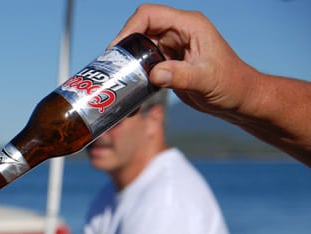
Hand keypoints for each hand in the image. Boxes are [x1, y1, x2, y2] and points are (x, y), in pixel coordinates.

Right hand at [110, 4, 258, 119]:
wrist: (241, 99)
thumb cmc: (232, 85)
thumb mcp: (206, 80)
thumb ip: (181, 76)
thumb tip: (154, 75)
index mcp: (188, 26)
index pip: (149, 15)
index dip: (129, 29)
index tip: (116, 51)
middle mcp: (178, 32)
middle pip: (139, 32)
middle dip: (124, 50)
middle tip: (112, 70)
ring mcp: (173, 48)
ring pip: (140, 50)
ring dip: (128, 66)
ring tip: (118, 84)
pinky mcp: (169, 64)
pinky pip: (146, 66)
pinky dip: (136, 78)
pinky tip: (132, 95)